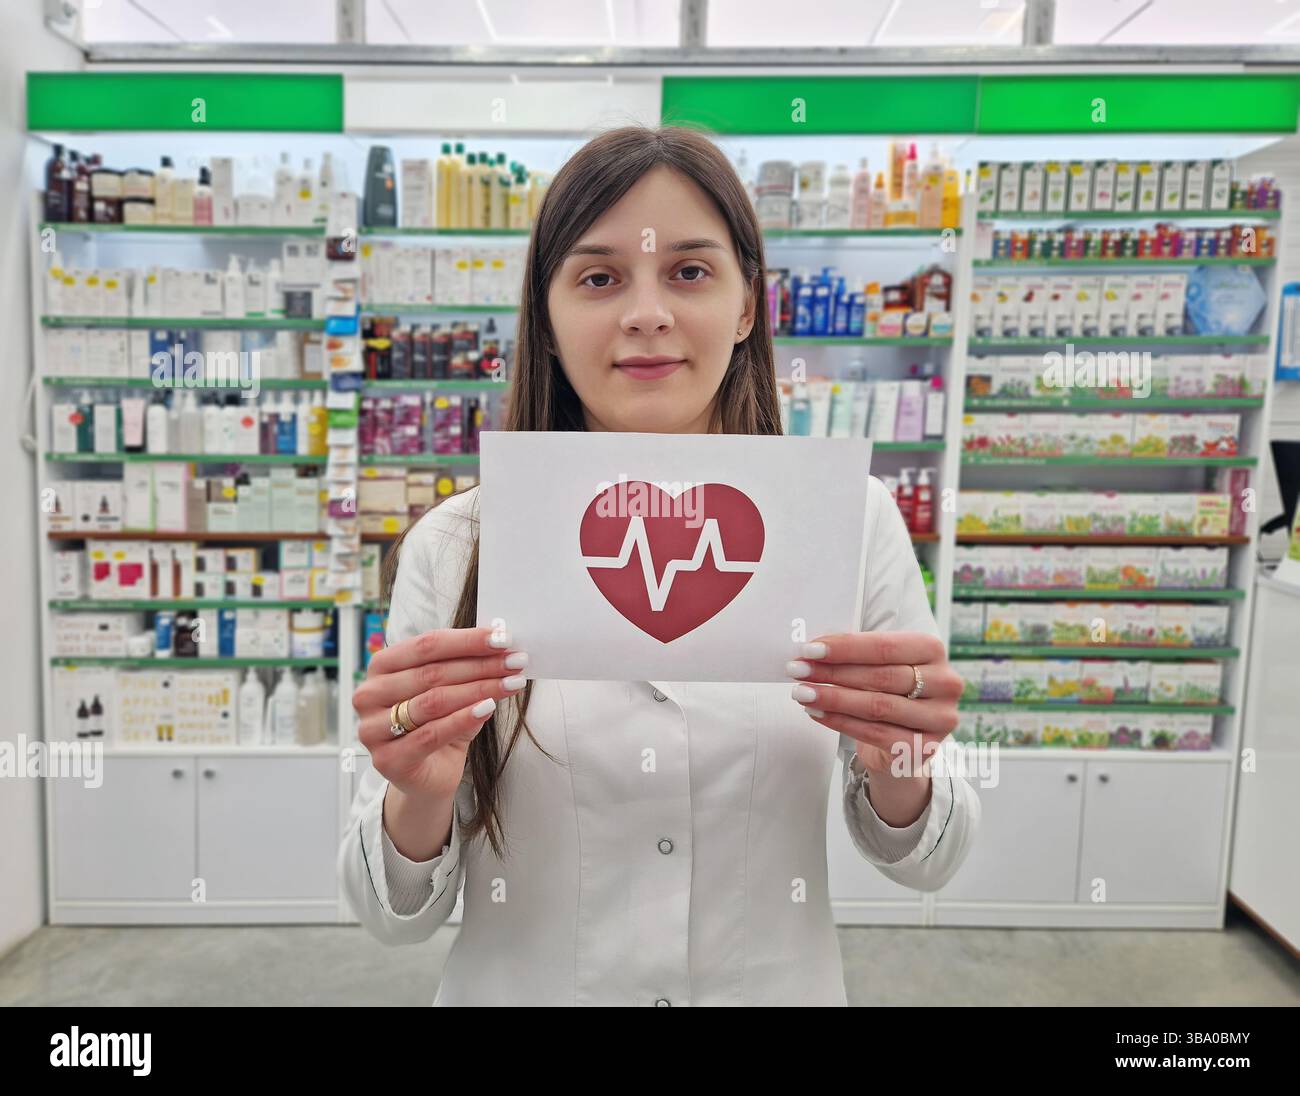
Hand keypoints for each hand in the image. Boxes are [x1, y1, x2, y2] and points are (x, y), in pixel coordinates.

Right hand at [354, 625, 529, 801]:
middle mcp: (369, 694)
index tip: (504, 639)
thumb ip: (467, 666)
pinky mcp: (386, 759)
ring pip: (433, 701)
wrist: (428, 776)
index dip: (468, 640)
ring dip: (479, 689)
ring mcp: (372, 728)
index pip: (427, 644)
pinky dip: (463, 719)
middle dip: (481, 665)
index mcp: (381, 666)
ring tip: (512, 683)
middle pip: (432, 672)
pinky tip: (488, 707)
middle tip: (516, 662)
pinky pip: (431, 734)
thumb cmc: (439, 724)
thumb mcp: (452, 688)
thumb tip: (501, 644)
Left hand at [786, 631, 962, 777]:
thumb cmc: (886, 691)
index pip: (884, 646)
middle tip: (797, 670)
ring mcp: (940, 717)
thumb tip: (811, 649)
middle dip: (832, 673)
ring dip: (833, 698)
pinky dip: (841, 722)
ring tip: (802, 693)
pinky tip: (816, 713)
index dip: (844, 648)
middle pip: (880, 676)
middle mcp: (945, 682)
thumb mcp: (878, 665)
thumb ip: (855, 654)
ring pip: (877, 706)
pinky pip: (876, 733)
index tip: (808, 649)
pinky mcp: (925, 747)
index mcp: (933, 649)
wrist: (903, 739)